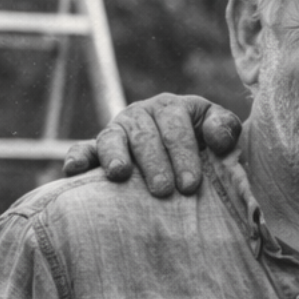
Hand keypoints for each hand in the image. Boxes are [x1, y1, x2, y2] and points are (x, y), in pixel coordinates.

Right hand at [60, 93, 241, 196]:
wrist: (183, 154)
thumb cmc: (204, 144)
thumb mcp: (218, 130)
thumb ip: (224, 127)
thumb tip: (217, 137)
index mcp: (171, 108)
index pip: (176, 127)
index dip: (183, 154)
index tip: (190, 185)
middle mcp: (141, 115)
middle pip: (144, 135)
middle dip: (154, 162)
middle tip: (163, 191)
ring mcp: (117, 131)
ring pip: (112, 139)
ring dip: (114, 155)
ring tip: (119, 174)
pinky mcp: (97, 148)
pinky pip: (83, 149)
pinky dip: (77, 157)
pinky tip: (73, 170)